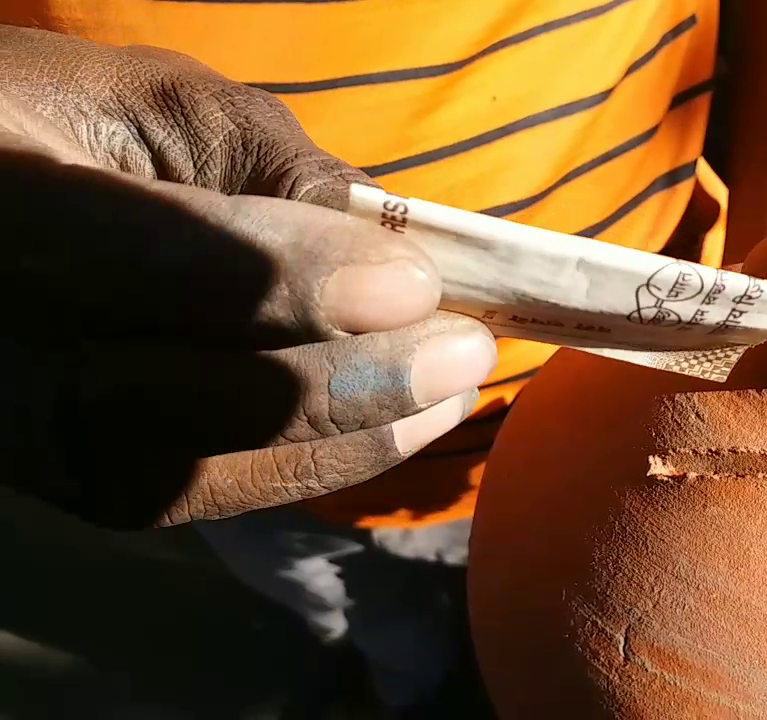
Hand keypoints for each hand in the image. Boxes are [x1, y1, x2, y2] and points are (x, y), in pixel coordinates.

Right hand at [0, 27, 498, 528]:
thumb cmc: (72, 129)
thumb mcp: (165, 107)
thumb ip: (270, 171)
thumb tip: (396, 260)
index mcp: (4, 203)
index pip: (150, 261)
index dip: (293, 282)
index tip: (418, 283)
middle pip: (169, 403)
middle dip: (340, 386)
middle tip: (465, 353)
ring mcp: (21, 433)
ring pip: (186, 477)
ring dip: (345, 440)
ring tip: (454, 390)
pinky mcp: (68, 479)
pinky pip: (197, 495)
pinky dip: (311, 464)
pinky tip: (400, 423)